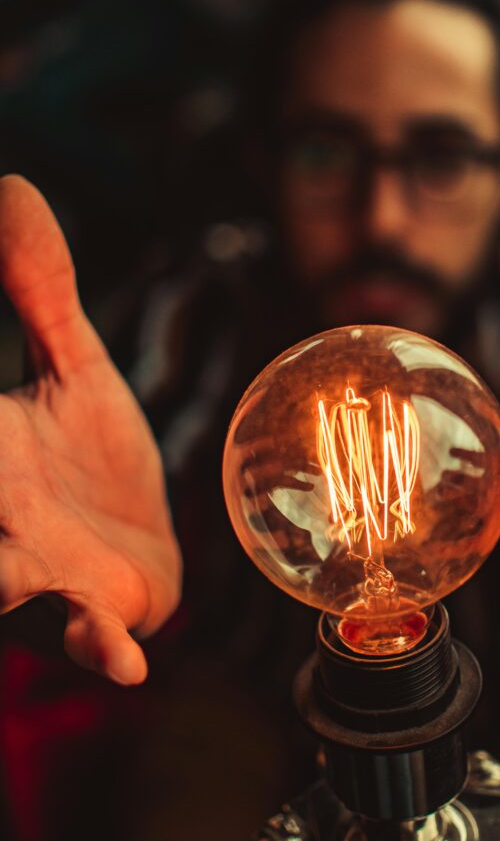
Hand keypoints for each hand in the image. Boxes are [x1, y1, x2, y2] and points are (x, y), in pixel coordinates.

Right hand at [0, 175, 181, 683]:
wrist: (143, 539)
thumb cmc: (98, 461)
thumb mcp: (73, 368)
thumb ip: (38, 292)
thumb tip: (12, 182)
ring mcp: (39, 570)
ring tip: (3, 574)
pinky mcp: (91, 609)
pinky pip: (84, 634)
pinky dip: (97, 645)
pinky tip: (123, 658)